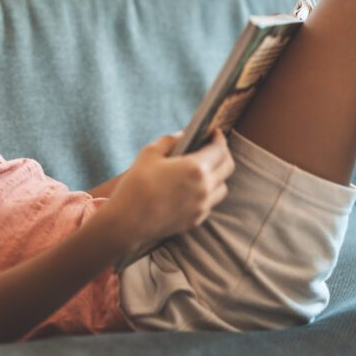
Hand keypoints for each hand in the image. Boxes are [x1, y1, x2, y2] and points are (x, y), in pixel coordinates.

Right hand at [106, 128, 234, 251]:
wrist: (127, 222)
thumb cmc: (136, 184)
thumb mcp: (149, 153)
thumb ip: (170, 140)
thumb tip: (183, 135)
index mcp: (196, 168)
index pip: (220, 149)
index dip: (219, 138)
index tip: (215, 132)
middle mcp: (205, 188)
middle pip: (228, 167)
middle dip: (223, 154)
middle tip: (213, 147)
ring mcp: (202, 206)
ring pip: (222, 187)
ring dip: (218, 175)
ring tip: (205, 169)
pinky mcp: (196, 220)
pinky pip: (210, 203)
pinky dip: (207, 193)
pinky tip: (193, 188)